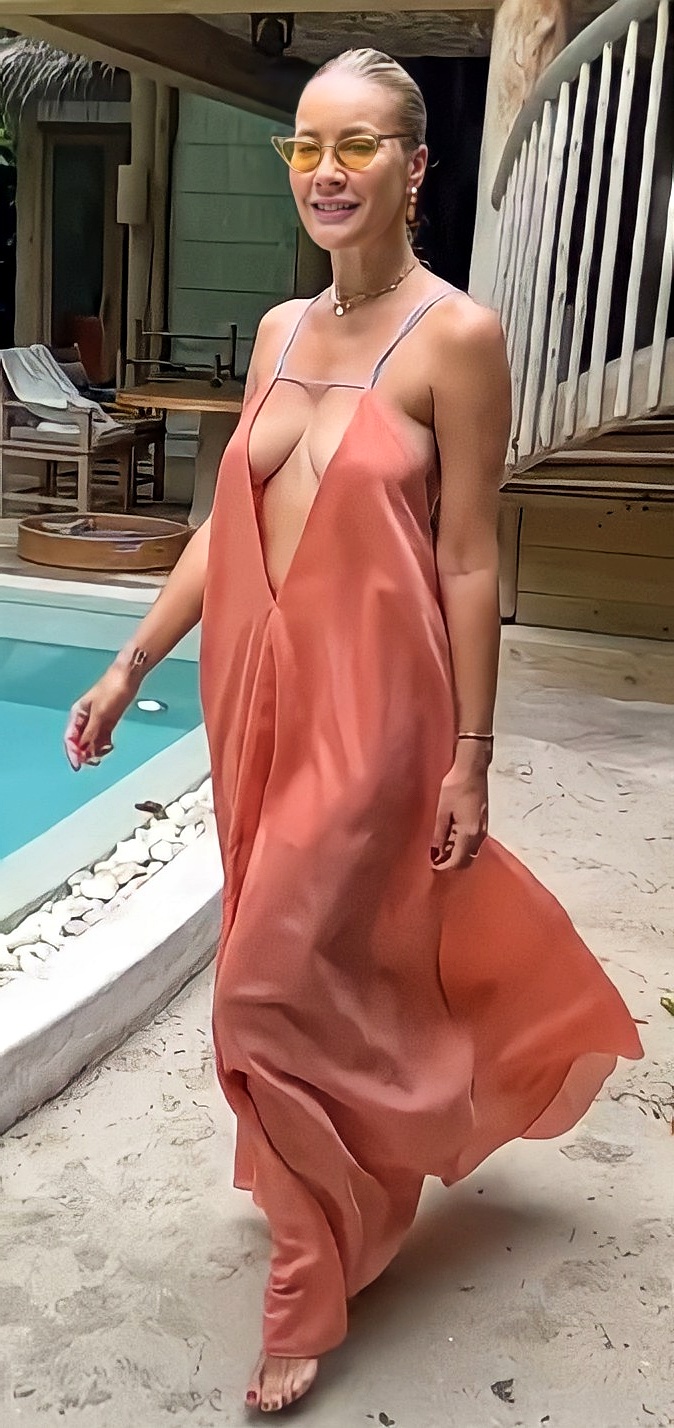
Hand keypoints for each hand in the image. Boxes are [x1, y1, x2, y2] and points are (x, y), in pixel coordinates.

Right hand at [64, 666, 137, 770]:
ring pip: (91, 742)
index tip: (78, 765)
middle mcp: (85, 719)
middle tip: (93, 762)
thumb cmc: (112, 688)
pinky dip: (104, 746)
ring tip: (103, 753)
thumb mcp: (100, 713)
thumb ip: (91, 732)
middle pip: (80, 743)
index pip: (70, 739)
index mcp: (77, 714)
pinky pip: (102, 738)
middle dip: (84, 754)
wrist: (128, 677)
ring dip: (95, 751)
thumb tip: (84, 749)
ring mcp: (97, 721)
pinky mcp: (108, 722)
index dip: (73, 753)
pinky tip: (109, 748)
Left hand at [430, 746, 488, 870]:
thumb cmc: (455, 786)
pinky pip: (472, 841)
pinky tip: (447, 837)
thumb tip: (435, 853)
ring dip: (455, 854)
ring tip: (437, 848)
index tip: (430, 866)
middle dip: (450, 863)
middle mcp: (480, 834)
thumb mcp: (441, 811)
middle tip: (433, 859)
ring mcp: (483, 828)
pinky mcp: (481, 822)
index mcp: (470, 833)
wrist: (471, 768)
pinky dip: (460, 844)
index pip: (458, 861)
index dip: (444, 867)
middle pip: (467, 860)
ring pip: (470, 851)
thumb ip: (439, 834)